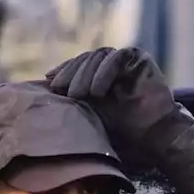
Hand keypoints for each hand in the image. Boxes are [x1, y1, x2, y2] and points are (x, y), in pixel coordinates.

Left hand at [45, 47, 179, 143]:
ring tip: (78, 95)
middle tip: (60, 90)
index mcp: (96, 74)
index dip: (62, 71)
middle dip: (70, 74)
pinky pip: (116, 58)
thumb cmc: (119, 129)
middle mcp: (109, 64)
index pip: (74, 65)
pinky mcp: (138, 59)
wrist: (151, 135)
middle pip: (83, 59)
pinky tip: (97, 91)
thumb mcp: (87, 113)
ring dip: (84, 75)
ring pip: (97, 57)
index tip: (48, 82)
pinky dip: (104, 72)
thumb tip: (43, 90)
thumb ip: (71, 100)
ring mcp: (124, 60)